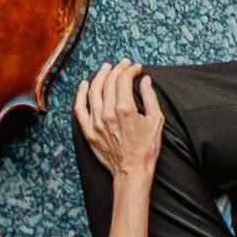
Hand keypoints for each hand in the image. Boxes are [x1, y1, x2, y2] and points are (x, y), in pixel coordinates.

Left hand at [73, 59, 166, 181]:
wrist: (132, 172)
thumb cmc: (146, 149)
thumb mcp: (156, 121)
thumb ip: (151, 97)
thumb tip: (145, 79)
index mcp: (125, 109)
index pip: (123, 79)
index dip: (130, 70)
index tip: (137, 68)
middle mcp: (108, 113)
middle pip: (109, 82)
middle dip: (117, 69)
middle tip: (123, 65)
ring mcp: (96, 122)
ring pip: (94, 91)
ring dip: (100, 76)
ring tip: (106, 68)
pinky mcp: (89, 132)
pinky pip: (79, 109)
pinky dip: (80, 94)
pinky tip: (84, 84)